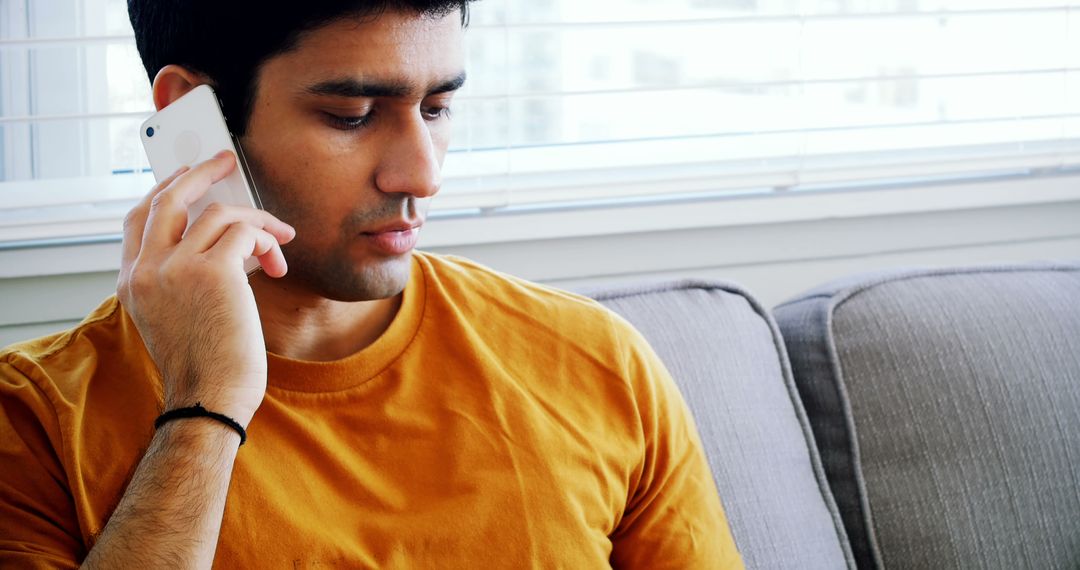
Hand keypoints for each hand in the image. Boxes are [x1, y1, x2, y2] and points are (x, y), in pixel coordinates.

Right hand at [117, 151, 294, 426]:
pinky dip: (268, 240)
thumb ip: (187, 279)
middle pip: (167, 197)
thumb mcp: (180, 318)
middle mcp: (146, 270)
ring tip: (280, 241)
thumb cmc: (207, 369)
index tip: (188, 178)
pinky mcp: (212, 270)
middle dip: (199, 172)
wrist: (210, 401)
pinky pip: (245, 230)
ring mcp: (175, 267)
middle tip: (225, 161)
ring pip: (217, 212)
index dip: (165, 190)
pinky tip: (277, 267)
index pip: (138, 218)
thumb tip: (229, 241)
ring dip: (257, 221)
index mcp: (131, 283)